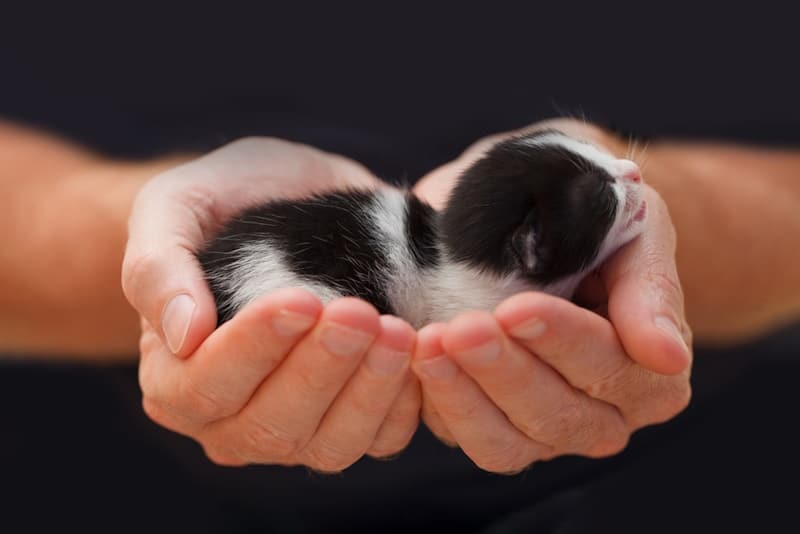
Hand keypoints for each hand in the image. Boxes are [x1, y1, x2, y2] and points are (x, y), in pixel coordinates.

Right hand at [122, 138, 419, 468]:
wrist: (291, 198)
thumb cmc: (225, 201)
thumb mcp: (177, 205)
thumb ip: (158, 266)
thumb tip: (184, 335)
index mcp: (174, 377)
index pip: (205, 387)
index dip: (252, 351)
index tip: (301, 299)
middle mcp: (230, 419)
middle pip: (270, 425)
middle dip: (320, 370)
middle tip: (359, 313)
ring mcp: (294, 430)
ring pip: (330, 444)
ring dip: (369, 392)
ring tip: (398, 331)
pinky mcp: (351, 423)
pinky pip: (381, 439)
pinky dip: (403, 403)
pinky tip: (420, 352)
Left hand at [410, 119, 692, 472]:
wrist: (541, 213)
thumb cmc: (594, 220)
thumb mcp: (635, 231)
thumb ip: (650, 290)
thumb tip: (668, 356)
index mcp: (649, 372)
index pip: (612, 369)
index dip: (565, 342)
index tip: (518, 308)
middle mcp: (600, 413)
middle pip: (559, 417)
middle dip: (507, 372)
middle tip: (464, 327)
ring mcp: (541, 428)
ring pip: (507, 444)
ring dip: (464, 396)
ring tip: (429, 344)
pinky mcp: (487, 424)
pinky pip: (460, 435)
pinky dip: (433, 401)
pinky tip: (412, 356)